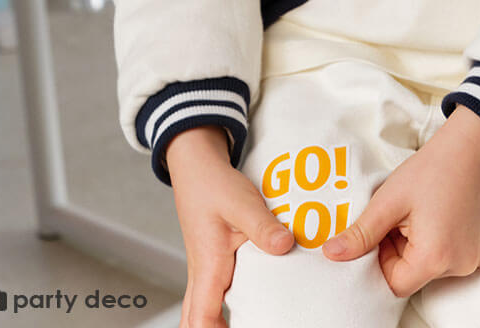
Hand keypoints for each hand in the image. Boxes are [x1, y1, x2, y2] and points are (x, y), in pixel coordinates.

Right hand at [166, 126, 294, 327]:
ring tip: (252, 322)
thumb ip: (263, 226)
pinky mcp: (213, 262)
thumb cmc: (214, 184)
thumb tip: (285, 246)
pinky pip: (212, 297)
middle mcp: (203, 274)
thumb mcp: (242, 203)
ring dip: (216, 325)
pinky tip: (249, 305)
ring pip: (201, 311)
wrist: (197, 167)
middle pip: (194, 322)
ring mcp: (206, 270)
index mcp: (208, 266)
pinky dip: (221, 310)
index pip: (201, 319)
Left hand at [321, 106, 479, 297]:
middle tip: (398, 214)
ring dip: (418, 244)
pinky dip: (438, 239)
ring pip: (431, 265)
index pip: (394, 284)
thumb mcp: (390, 199)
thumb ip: (361, 233)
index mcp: (435, 258)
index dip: (380, 259)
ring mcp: (474, 259)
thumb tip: (331, 255)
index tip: (380, 229)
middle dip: (398, 249)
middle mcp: (460, 267)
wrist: (476, 144)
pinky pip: (450, 255)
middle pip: (413, 275)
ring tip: (420, 208)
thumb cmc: (434, 168)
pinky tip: (437, 209)